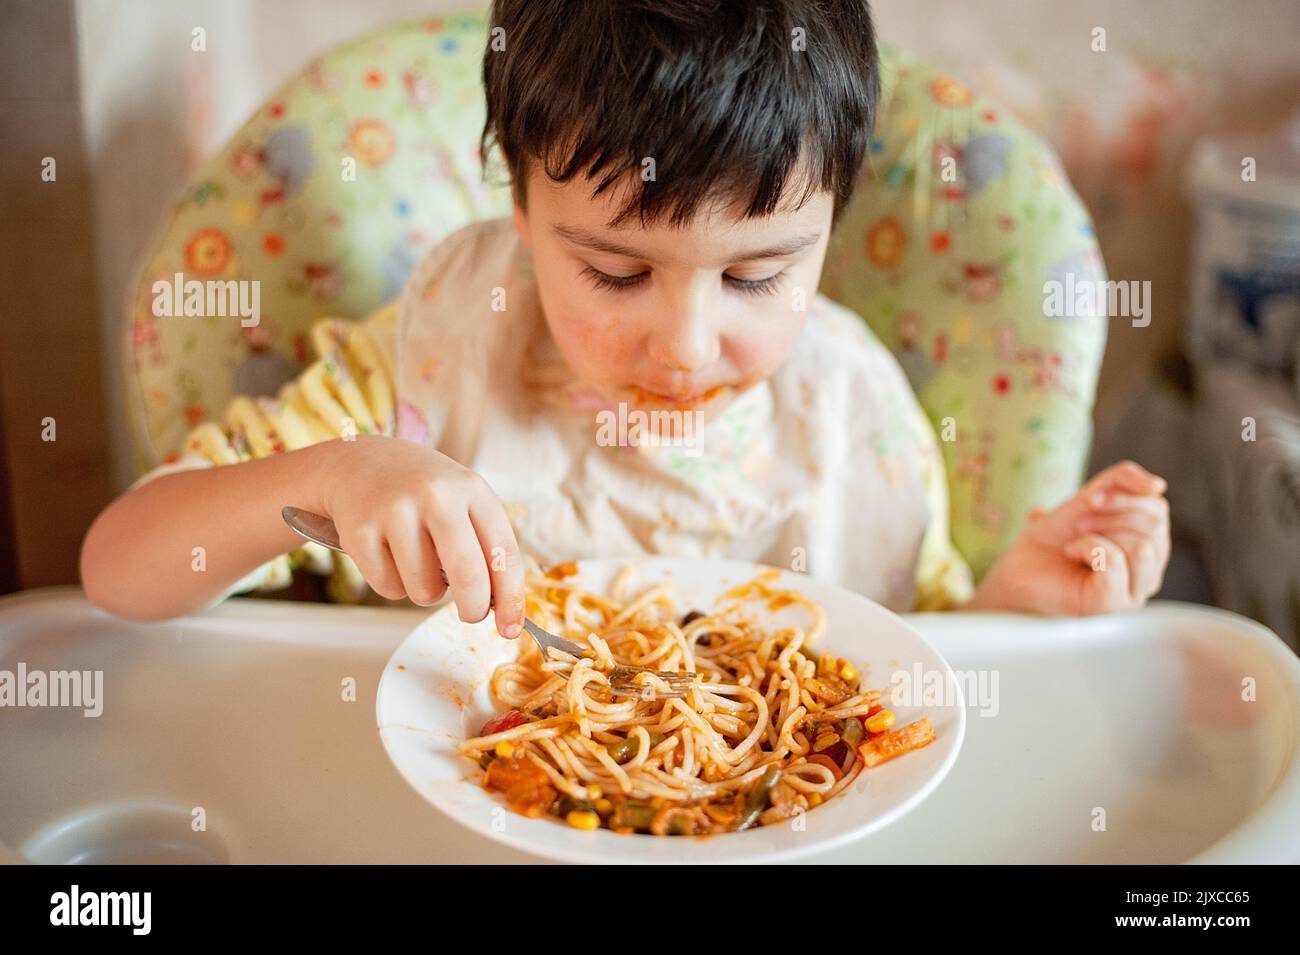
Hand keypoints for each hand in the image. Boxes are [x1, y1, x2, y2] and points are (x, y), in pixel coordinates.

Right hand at [314, 435, 524, 636]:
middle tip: (471, 613)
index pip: (503, 553)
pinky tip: (389, 555)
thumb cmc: (423, 492)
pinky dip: (394, 585)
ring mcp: (395, 511)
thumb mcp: (463, 500)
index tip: (512, 628)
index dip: (511, 598)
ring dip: (427, 592)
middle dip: (474, 608)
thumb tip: (502, 607)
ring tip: (419, 563)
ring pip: (425, 590)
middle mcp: (435, 495)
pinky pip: (389, 589)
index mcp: (471, 488)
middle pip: (468, 576)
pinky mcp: (360, 531)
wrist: (359, 462)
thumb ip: (485, 545)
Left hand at [969, 460, 1170, 615]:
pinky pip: (1116, 563)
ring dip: (1101, 531)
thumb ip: (1122, 481)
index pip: (1158, 510)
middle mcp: (1149, 573)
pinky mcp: (1110, 605)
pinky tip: (1072, 553)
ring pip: (1143, 547)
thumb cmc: (1055, 537)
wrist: (1018, 567)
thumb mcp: (1088, 499)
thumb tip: (1159, 485)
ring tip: (1076, 537)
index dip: (1124, 495)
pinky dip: (1089, 547)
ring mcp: (1132, 594)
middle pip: (1154, 527)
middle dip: (1111, 514)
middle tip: (1079, 522)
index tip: (1090, 498)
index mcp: (1149, 547)